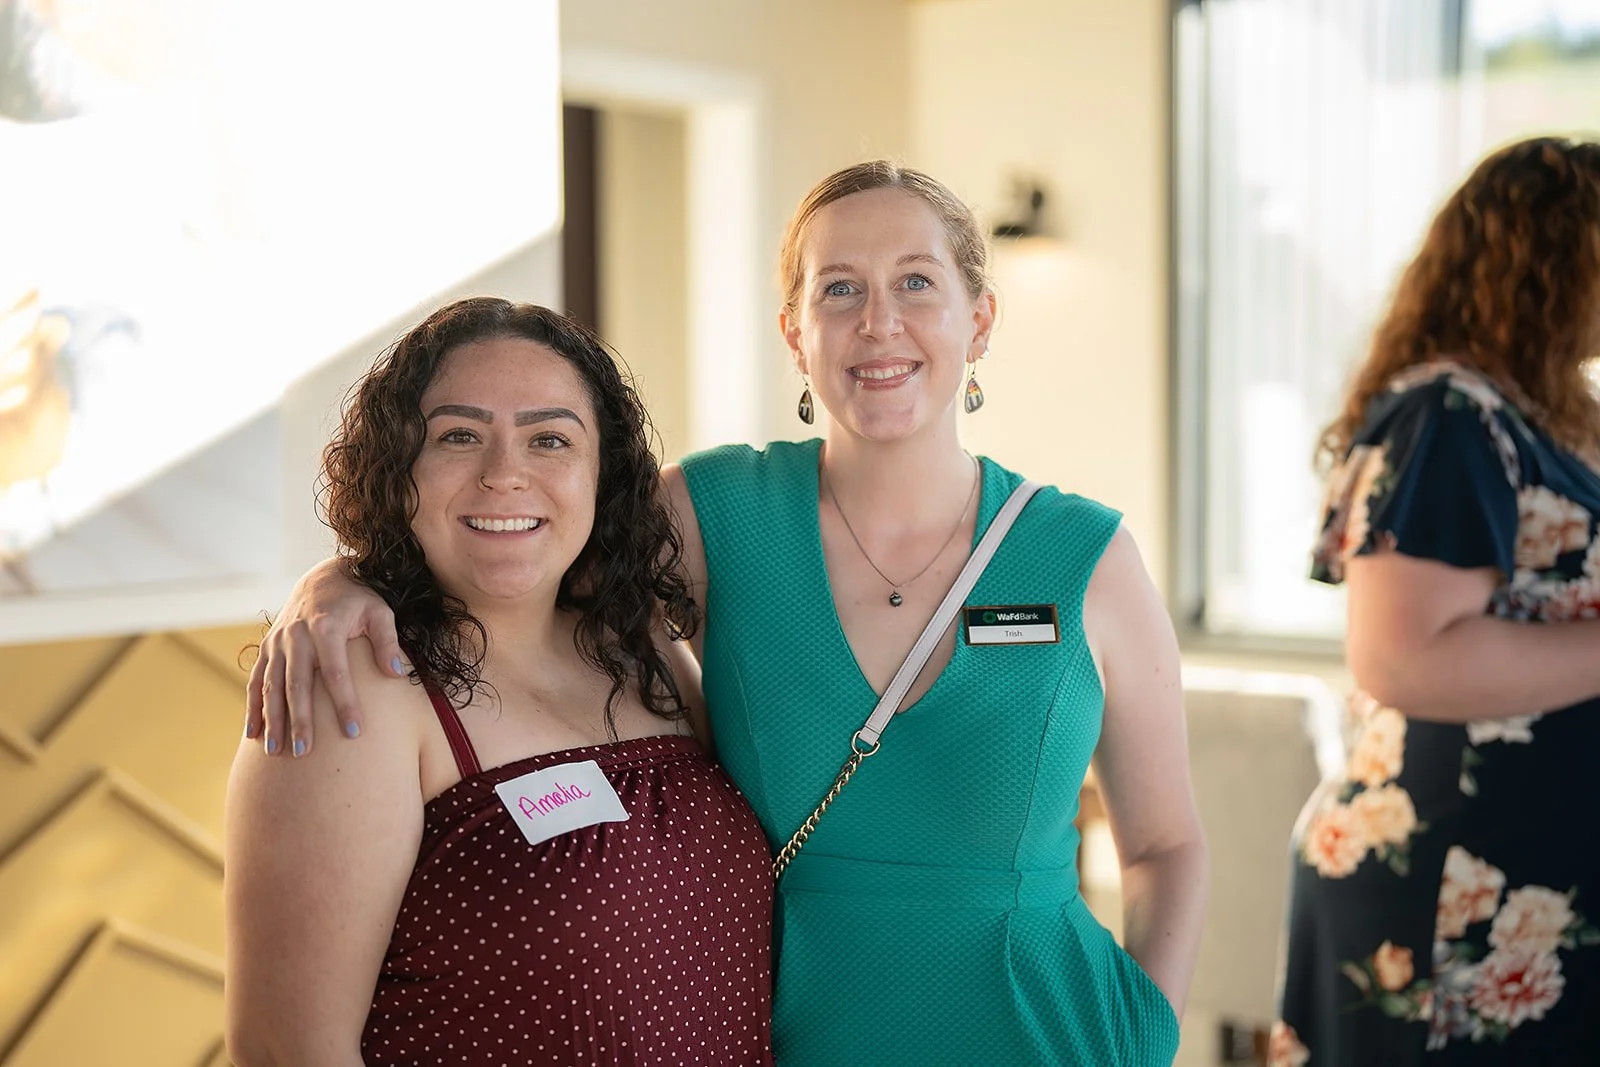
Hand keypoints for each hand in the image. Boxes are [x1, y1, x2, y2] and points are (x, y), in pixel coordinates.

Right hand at [244, 558, 402, 756]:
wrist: (324, 578)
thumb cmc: (359, 599)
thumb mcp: (380, 611)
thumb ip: (387, 641)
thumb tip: (396, 673)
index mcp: (326, 626)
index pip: (335, 672)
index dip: (344, 703)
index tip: (354, 732)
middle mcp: (296, 635)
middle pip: (297, 684)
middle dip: (300, 720)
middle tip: (305, 752)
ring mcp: (278, 642)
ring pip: (271, 686)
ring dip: (272, 719)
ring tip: (275, 751)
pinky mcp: (268, 648)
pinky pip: (256, 680)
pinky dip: (253, 707)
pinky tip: (254, 734)